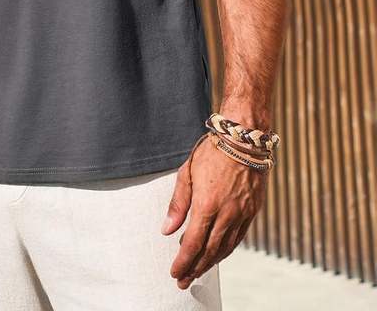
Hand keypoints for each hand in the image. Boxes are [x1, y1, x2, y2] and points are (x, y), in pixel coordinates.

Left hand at [161, 135, 266, 288]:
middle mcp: (227, 213)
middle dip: (195, 268)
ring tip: (198, 271)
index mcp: (207, 204)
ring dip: (211, 263)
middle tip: (183, 281)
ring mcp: (242, 213)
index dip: (183, 261)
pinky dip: (227, 250)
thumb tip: (167, 230)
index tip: (175, 272)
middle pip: (210, 251)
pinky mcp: (253, 210)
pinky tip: (218, 254)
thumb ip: (178, 203)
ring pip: (226, 248)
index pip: (193, 242)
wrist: (244, 139)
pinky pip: (239, 238)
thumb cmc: (212, 152)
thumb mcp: (187, 172)